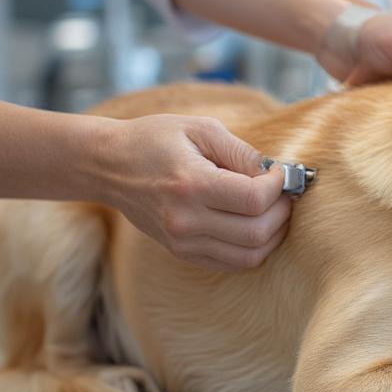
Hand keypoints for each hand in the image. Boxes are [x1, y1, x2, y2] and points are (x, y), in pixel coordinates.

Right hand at [96, 115, 291, 270]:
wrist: (108, 166)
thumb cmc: (154, 139)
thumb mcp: (200, 129)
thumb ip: (242, 153)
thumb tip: (276, 173)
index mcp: (191, 185)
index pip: (255, 199)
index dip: (279, 186)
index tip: (279, 173)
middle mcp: (186, 221)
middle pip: (257, 232)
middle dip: (282, 211)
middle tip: (283, 193)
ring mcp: (183, 242)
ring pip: (250, 255)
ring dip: (274, 234)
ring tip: (273, 209)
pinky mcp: (183, 253)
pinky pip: (234, 263)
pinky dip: (255, 248)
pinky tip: (255, 224)